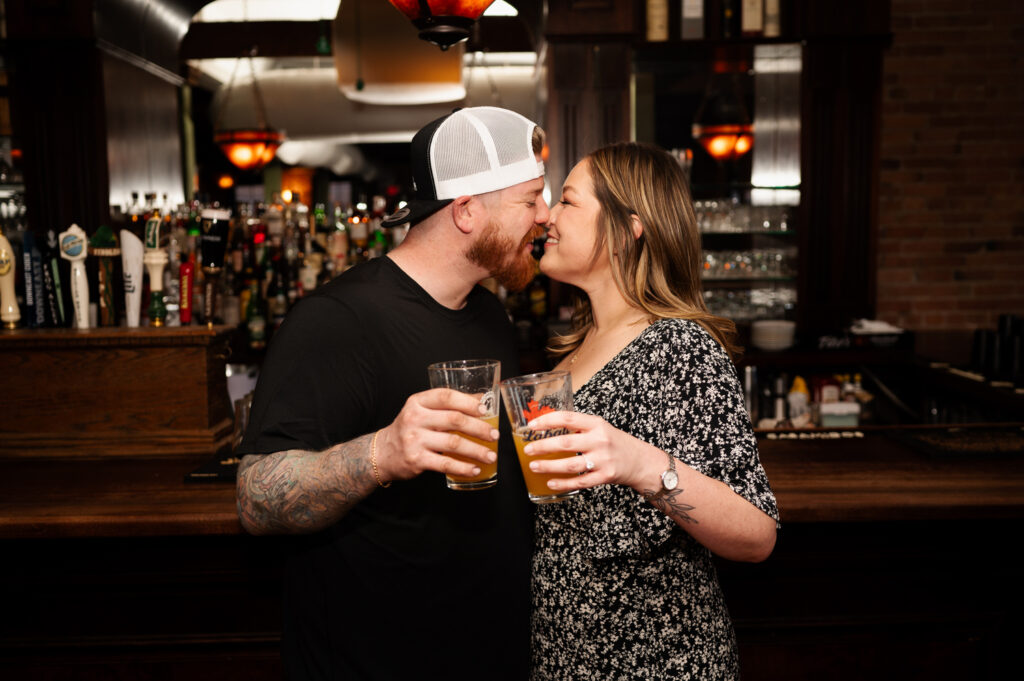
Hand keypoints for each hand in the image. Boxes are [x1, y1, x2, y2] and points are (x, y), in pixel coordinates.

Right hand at [374, 388, 498, 482]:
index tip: (484, 410)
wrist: (382, 452)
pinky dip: (463, 468)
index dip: (468, 402)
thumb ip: (447, 404)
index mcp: (417, 402)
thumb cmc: (409, 429)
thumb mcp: (422, 410)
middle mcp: (415, 419)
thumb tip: (481, 399)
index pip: (446, 396)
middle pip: (454, 420)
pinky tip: (475, 469)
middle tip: (494, 435)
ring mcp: (415, 440)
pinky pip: (445, 464)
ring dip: (476, 450)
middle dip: (479, 428)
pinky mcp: (416, 460)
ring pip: (453, 443)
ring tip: (491, 455)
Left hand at [522, 410, 658, 492]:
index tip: (532, 426)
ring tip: (534, 466)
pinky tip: (550, 482)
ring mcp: (603, 460)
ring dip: (549, 466)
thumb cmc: (614, 442)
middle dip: (542, 446)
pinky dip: (563, 483)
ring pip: (570, 464)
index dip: (547, 421)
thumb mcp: (599, 427)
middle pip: (566, 443)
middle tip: (528, 449)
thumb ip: (578, 426)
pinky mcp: (605, 476)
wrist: (640, 460)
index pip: (567, 418)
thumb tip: (546, 426)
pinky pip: (579, 482)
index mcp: (596, 424)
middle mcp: (599, 440)